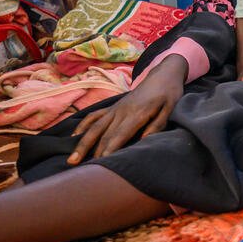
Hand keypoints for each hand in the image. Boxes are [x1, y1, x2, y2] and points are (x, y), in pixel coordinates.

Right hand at [66, 55, 185, 164]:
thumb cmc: (169, 94)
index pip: (120, 134)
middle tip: (79, 167)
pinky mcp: (113, 107)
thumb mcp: (170, 108)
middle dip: (91, 151)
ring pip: (95, 127)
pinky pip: (94, 116)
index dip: (109, 148)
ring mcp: (115, 109)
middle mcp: (122, 111)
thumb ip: (158, 124)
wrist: (162, 75)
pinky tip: (74, 137)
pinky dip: (83, 125)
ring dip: (82, 142)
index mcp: (137, 113)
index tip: (100, 162)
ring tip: (72, 159)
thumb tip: (143, 139)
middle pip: (104, 134)